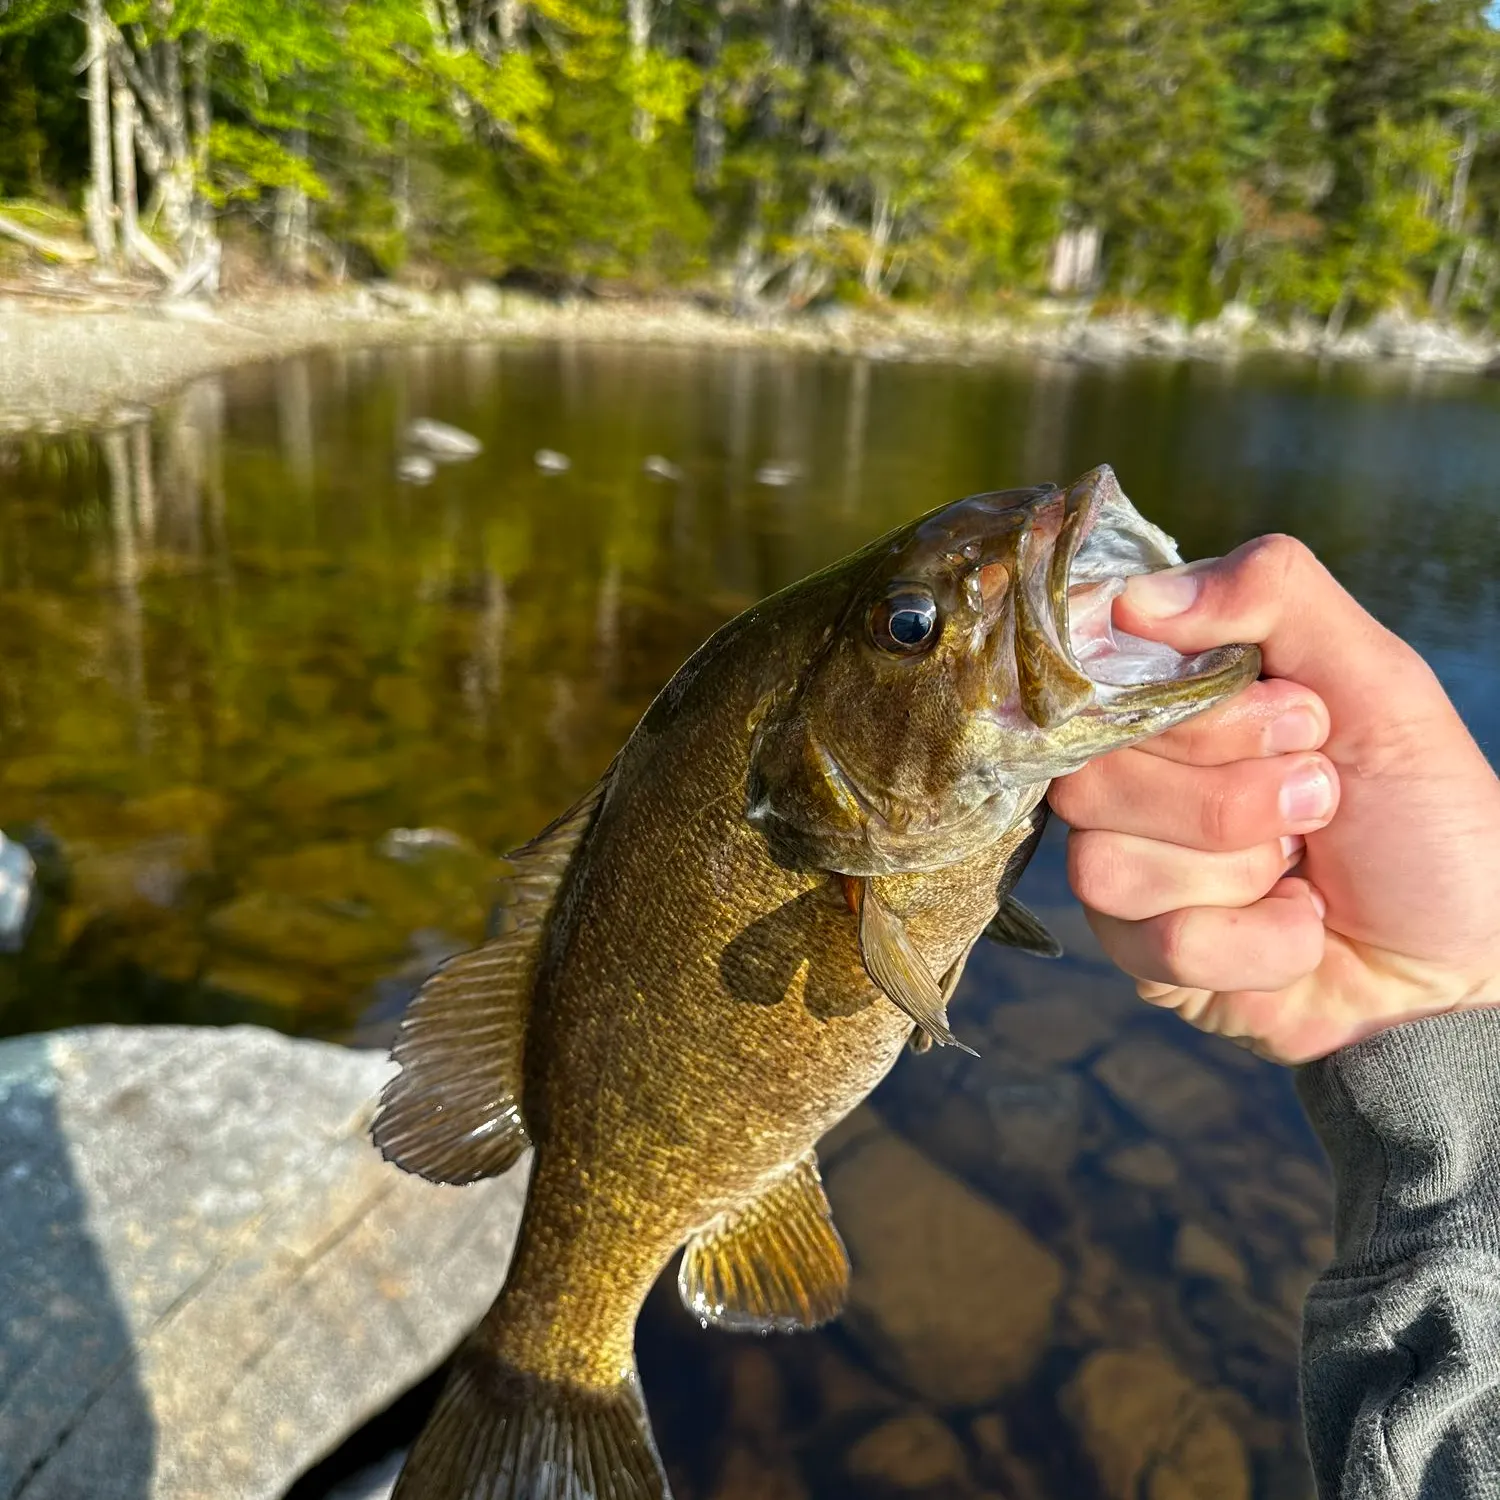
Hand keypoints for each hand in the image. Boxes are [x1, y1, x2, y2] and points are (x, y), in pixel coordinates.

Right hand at [1049, 535, 1499, 1063]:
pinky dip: (1263, 942)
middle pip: (1092, 777)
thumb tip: (1133, 600)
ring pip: (1109, 865)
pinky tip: (1300, 929)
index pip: (1095, 681)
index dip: (1194, 713)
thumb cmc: (1425, 813)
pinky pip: (1161, 942)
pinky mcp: (1142, 955)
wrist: (1464, 959)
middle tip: (1323, 796)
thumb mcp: (1378, 680)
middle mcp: (1130, 779)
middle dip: (1233, 796)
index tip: (1302, 718)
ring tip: (1307, 871)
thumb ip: (1273, 595)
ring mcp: (1126, 868)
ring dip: (1245, 872)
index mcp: (1172, 701)